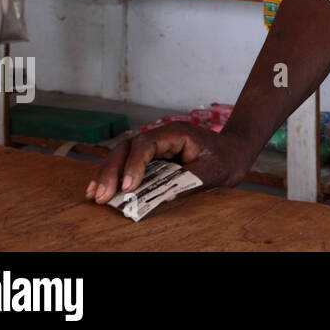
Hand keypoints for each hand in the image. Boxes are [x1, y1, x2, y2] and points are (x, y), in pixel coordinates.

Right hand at [85, 123, 255, 204]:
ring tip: (95, 195)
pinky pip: (128, 164)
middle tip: (102, 196)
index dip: (134, 164)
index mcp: (176, 133)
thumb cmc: (226, 159)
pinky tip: (100, 191)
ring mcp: (155, 146)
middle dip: (112, 171)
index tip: (127, 186)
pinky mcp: (152, 158)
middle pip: (128, 148)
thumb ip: (190, 182)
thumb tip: (164, 196)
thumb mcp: (214, 172)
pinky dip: (114, 176)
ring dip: (107, 174)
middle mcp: (161, 136)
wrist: (234, 152)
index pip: (147, 144)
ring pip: (123, 155)